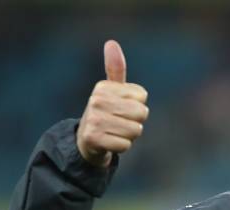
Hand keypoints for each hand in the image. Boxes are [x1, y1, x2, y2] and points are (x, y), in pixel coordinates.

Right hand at [76, 40, 148, 167]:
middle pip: (141, 114)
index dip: (137, 105)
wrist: (86, 141)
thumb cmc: (106, 113)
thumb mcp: (111, 90)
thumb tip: (111, 42)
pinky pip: (125, 145)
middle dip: (136, 122)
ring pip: (135, 130)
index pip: (142, 96)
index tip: (122, 108)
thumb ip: (115, 68)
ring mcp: (94, 119)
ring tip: (115, 132)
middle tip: (120, 122)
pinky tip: (110, 142)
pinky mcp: (94, 139)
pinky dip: (122, 147)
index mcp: (103, 87)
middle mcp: (96, 100)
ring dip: (129, 135)